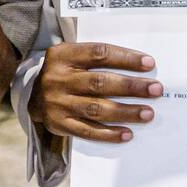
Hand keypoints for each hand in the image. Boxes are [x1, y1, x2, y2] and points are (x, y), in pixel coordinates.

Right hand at [28, 42, 159, 142]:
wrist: (31, 94)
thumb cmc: (63, 72)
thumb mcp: (72, 56)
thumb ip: (97, 58)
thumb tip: (139, 67)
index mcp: (62, 55)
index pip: (98, 53)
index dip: (125, 58)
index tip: (149, 63)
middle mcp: (58, 79)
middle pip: (100, 82)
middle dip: (130, 86)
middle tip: (155, 89)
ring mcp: (58, 103)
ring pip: (96, 108)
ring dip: (125, 112)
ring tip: (148, 113)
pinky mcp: (59, 124)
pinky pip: (87, 131)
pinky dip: (109, 134)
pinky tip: (127, 133)